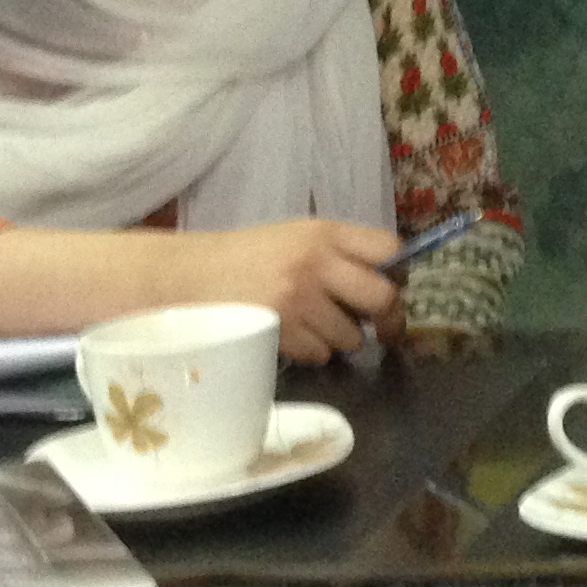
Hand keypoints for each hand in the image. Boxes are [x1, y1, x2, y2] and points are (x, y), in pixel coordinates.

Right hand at [183, 219, 401, 362]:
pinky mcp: (280, 332)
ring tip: (319, 325)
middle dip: (386, 316)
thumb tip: (391, 280)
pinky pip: (321, 354)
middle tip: (378, 324)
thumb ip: (341, 252)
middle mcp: (317, 263)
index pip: (389, 248)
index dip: (396, 269)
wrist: (191, 274)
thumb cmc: (250, 255)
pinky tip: (296, 334)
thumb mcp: (298, 237)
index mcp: (325, 232)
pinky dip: (314, 351)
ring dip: (342, 337)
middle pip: (383, 297)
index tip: (390, 281)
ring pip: (352, 336)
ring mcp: (298, 300)